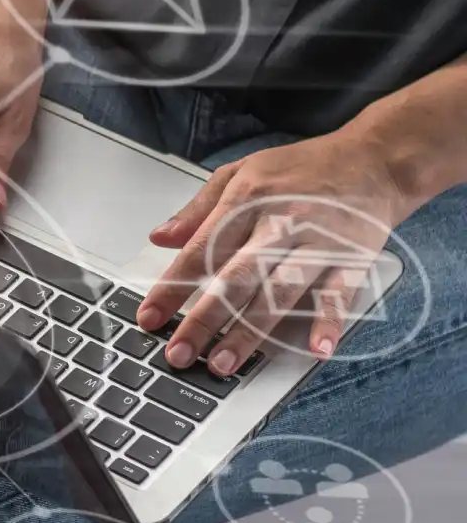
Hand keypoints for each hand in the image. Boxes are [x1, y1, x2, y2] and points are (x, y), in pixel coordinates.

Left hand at [137, 130, 416, 375]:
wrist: (374, 159)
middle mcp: (279, 223)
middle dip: (203, 319)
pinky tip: (315, 350)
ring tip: (225, 364)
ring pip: (279, 292)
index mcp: (244, 201)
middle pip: (235, 278)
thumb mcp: (240, 173)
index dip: (171, 288)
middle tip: (179, 353)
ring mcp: (317, 243)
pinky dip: (328, 322)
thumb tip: (160, 237)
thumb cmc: (301, 168)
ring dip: (251, 331)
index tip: (148, 318)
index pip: (199, 251)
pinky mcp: (352, 258)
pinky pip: (339, 294)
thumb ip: (198, 209)